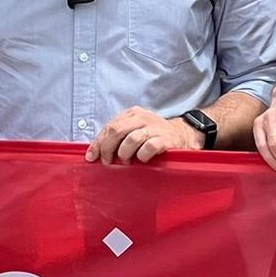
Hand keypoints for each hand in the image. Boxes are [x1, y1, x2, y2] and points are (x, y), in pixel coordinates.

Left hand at [86, 107, 203, 163]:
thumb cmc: (155, 136)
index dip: (98, 143)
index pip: (109, 126)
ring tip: (125, 162)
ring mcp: (155, 127)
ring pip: (131, 139)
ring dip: (124, 153)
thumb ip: (119, 137)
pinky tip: (142, 160)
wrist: (184, 134)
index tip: (91, 157)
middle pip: (116, 131)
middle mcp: (142, 117)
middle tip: (107, 162)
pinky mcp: (166, 138)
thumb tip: (96, 152)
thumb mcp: (136, 130)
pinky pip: (148, 147)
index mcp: (132, 114)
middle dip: (107, 149)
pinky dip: (142, 155)